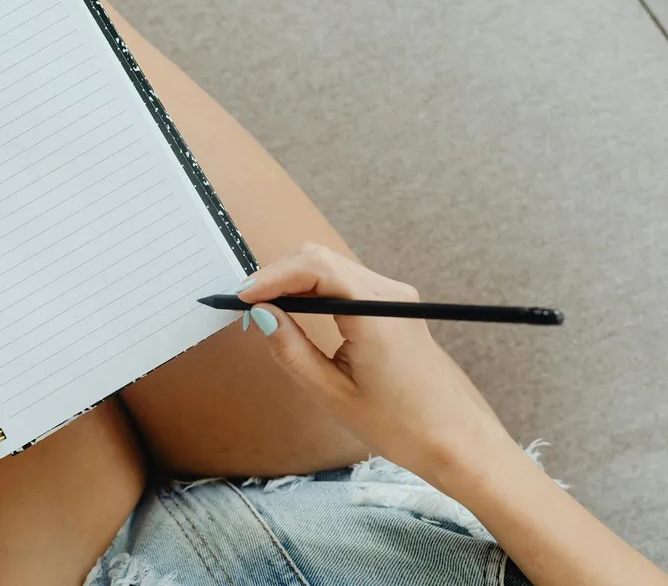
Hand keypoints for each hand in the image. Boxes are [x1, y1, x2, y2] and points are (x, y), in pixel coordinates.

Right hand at [238, 243, 513, 480]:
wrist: (459, 442)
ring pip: (332, 267)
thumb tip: (261, 315)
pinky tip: (295, 309)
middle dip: (278, 274)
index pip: (313, 268)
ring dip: (295, 281)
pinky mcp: (397, 307)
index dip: (270, 277)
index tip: (240, 296)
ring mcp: (397, 297)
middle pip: (321, 259)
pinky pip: (347, 282)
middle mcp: (390, 294)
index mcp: (376, 313)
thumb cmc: (402, 426)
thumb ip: (291, 349)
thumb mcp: (332, 394)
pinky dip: (315, 289)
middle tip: (246, 303)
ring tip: (264, 307)